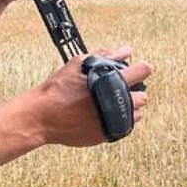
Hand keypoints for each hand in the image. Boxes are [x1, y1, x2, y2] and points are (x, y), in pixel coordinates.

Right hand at [31, 46, 151, 146]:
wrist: (43, 116)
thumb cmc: (59, 88)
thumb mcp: (79, 64)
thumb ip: (106, 55)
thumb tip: (126, 51)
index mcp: (114, 81)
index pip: (144, 70)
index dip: (141, 68)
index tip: (137, 71)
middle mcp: (118, 102)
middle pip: (143, 96)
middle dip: (134, 91)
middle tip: (119, 90)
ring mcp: (115, 120)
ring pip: (137, 114)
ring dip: (129, 107)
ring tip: (111, 104)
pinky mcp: (109, 134)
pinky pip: (126, 127)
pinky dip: (120, 120)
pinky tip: (106, 114)